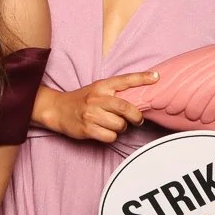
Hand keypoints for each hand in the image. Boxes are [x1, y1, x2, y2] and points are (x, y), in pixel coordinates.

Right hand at [35, 72, 158, 141]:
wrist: (57, 109)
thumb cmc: (82, 100)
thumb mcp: (97, 90)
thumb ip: (115, 92)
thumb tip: (140, 99)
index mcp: (101, 86)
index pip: (125, 80)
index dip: (142, 78)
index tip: (156, 77)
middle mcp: (97, 98)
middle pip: (125, 108)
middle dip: (136, 116)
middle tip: (137, 120)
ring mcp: (91, 114)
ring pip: (119, 125)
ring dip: (120, 128)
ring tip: (113, 125)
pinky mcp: (87, 128)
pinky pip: (110, 136)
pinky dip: (111, 137)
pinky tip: (104, 131)